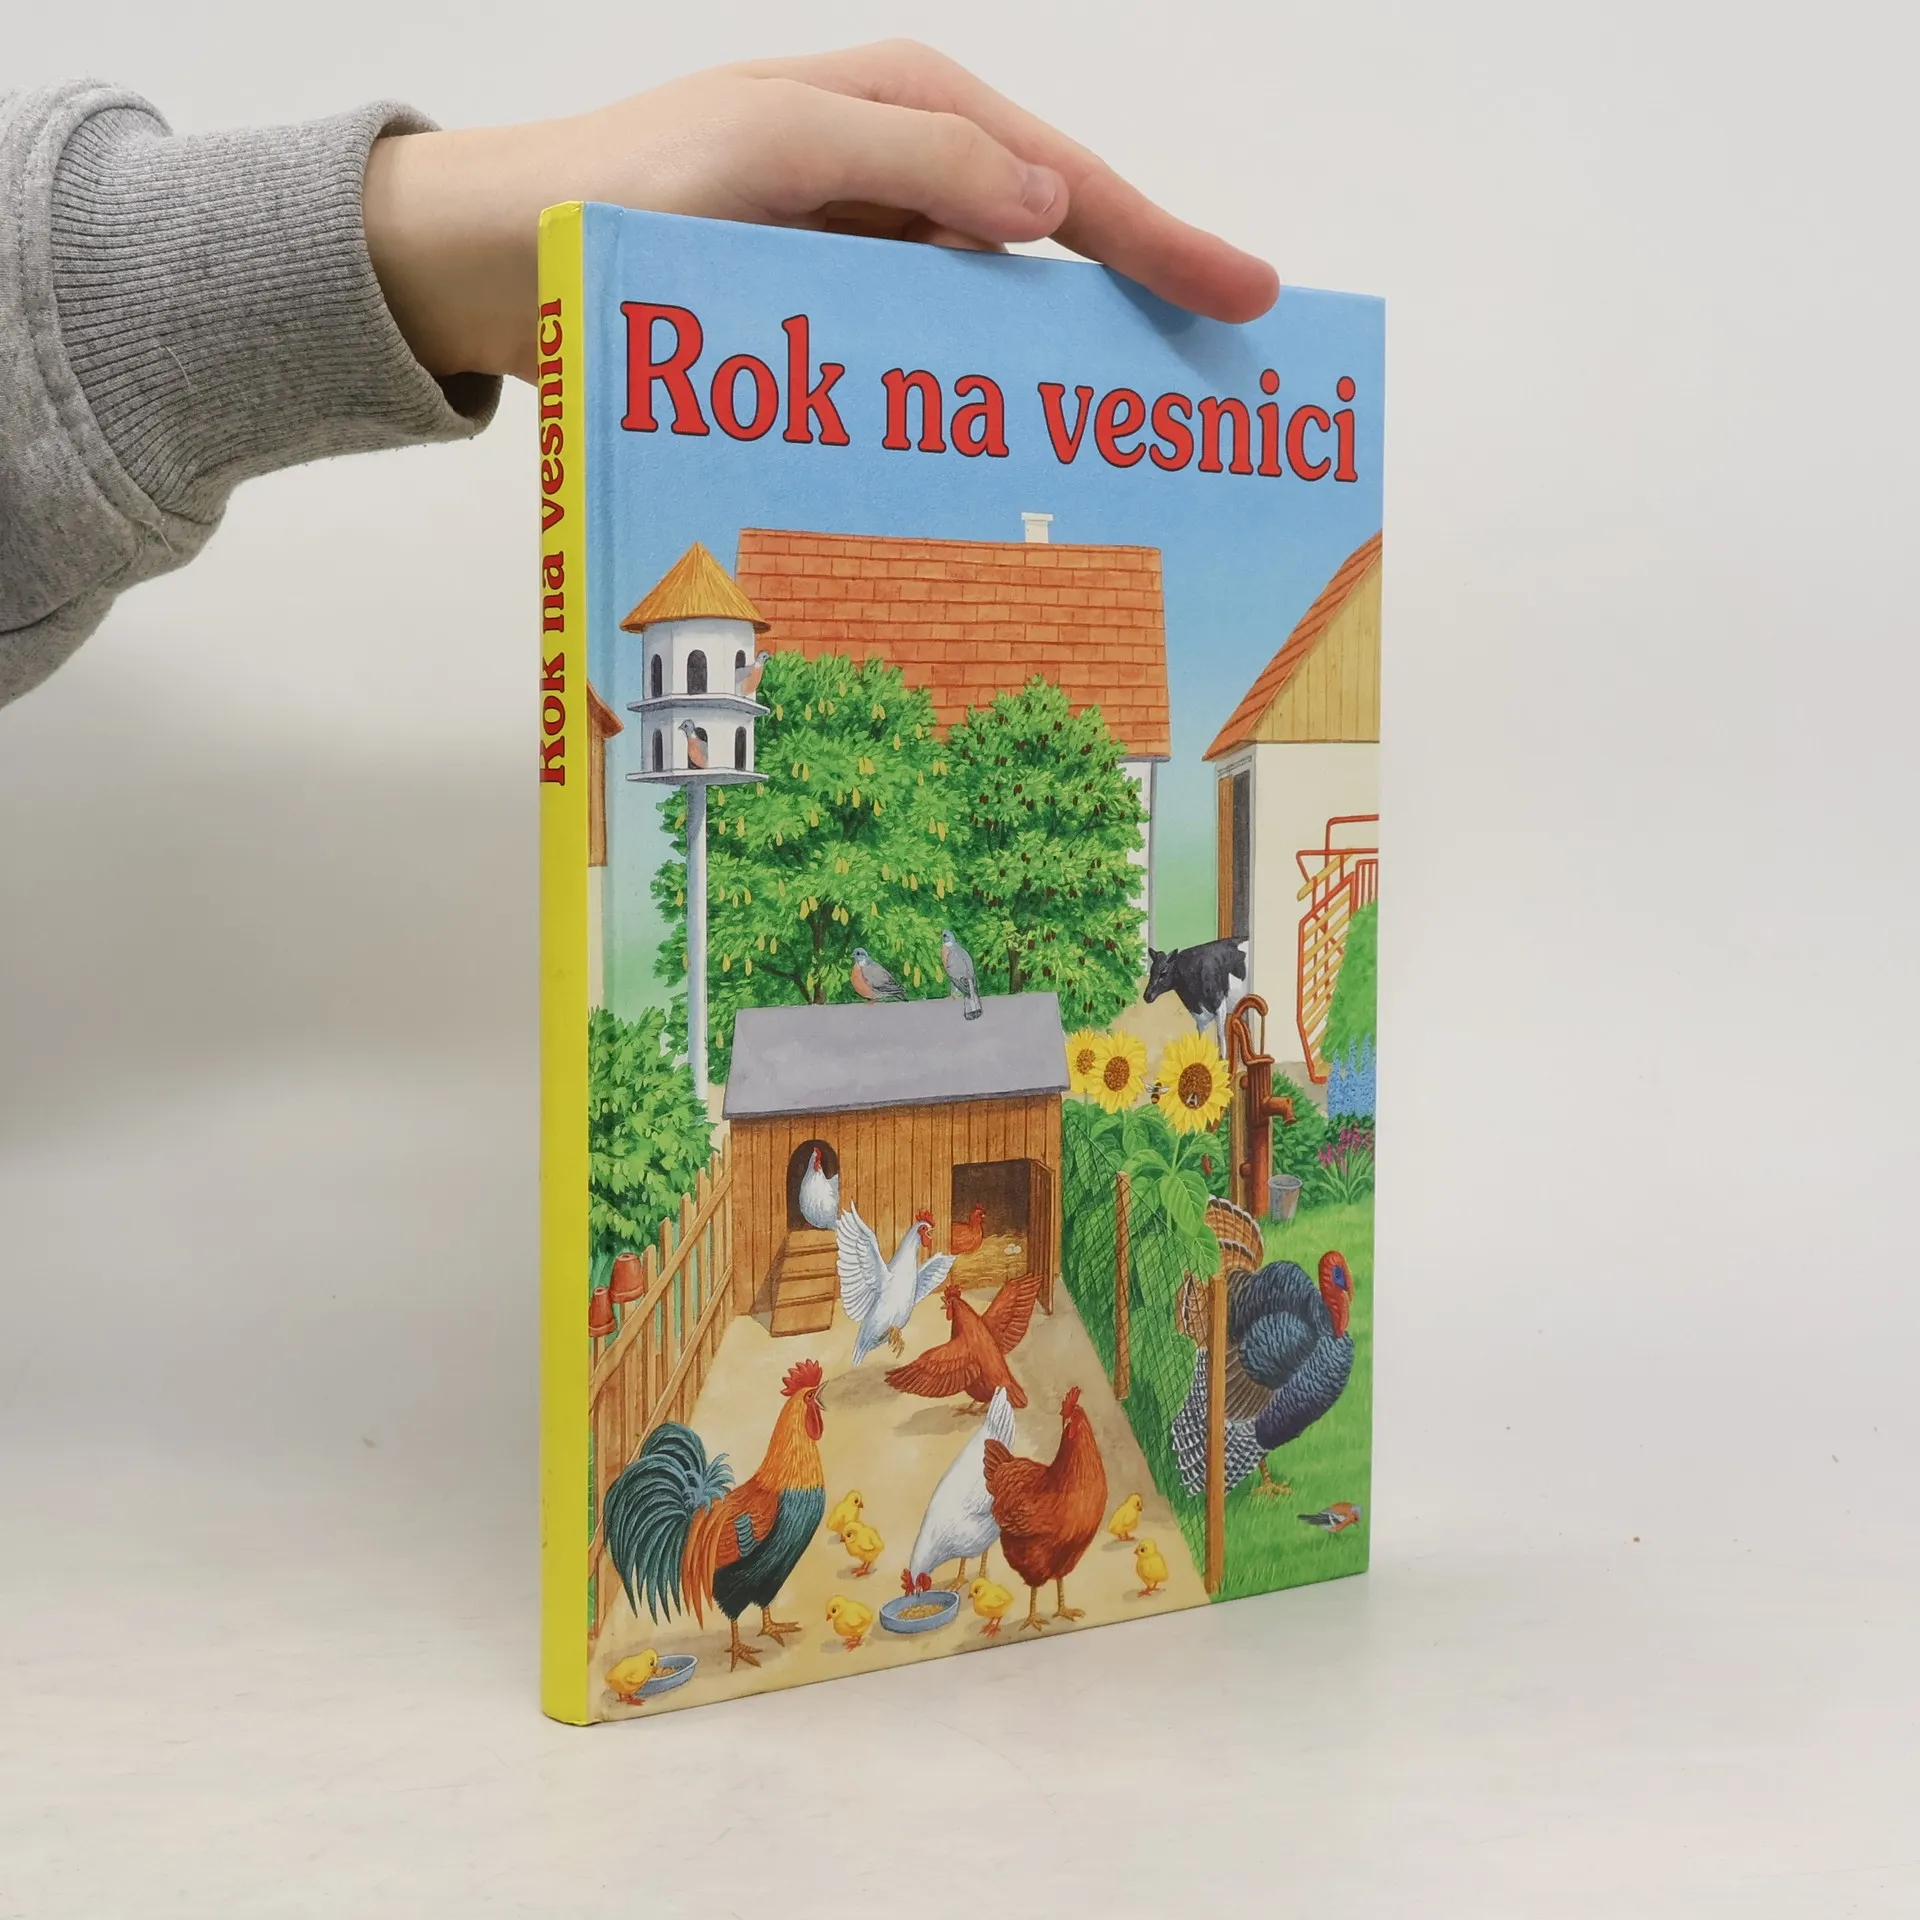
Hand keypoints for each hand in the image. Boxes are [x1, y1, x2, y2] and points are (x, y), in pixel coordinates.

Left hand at [362, 40, 1277, 382]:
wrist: (505, 261)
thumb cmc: (629, 187)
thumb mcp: (774, 148)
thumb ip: (915, 157)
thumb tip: (1049, 199)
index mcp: (908, 114)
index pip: (1067, 181)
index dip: (1162, 242)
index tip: (1246, 299)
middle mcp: (902, 184)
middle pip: (1055, 254)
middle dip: (1137, 315)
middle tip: (1215, 395)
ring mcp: (870, 261)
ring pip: (997, 323)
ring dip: (1057, 380)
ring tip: (1138, 452)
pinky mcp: (831, 328)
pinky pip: (928, 367)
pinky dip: (973, 408)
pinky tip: (1008, 463)